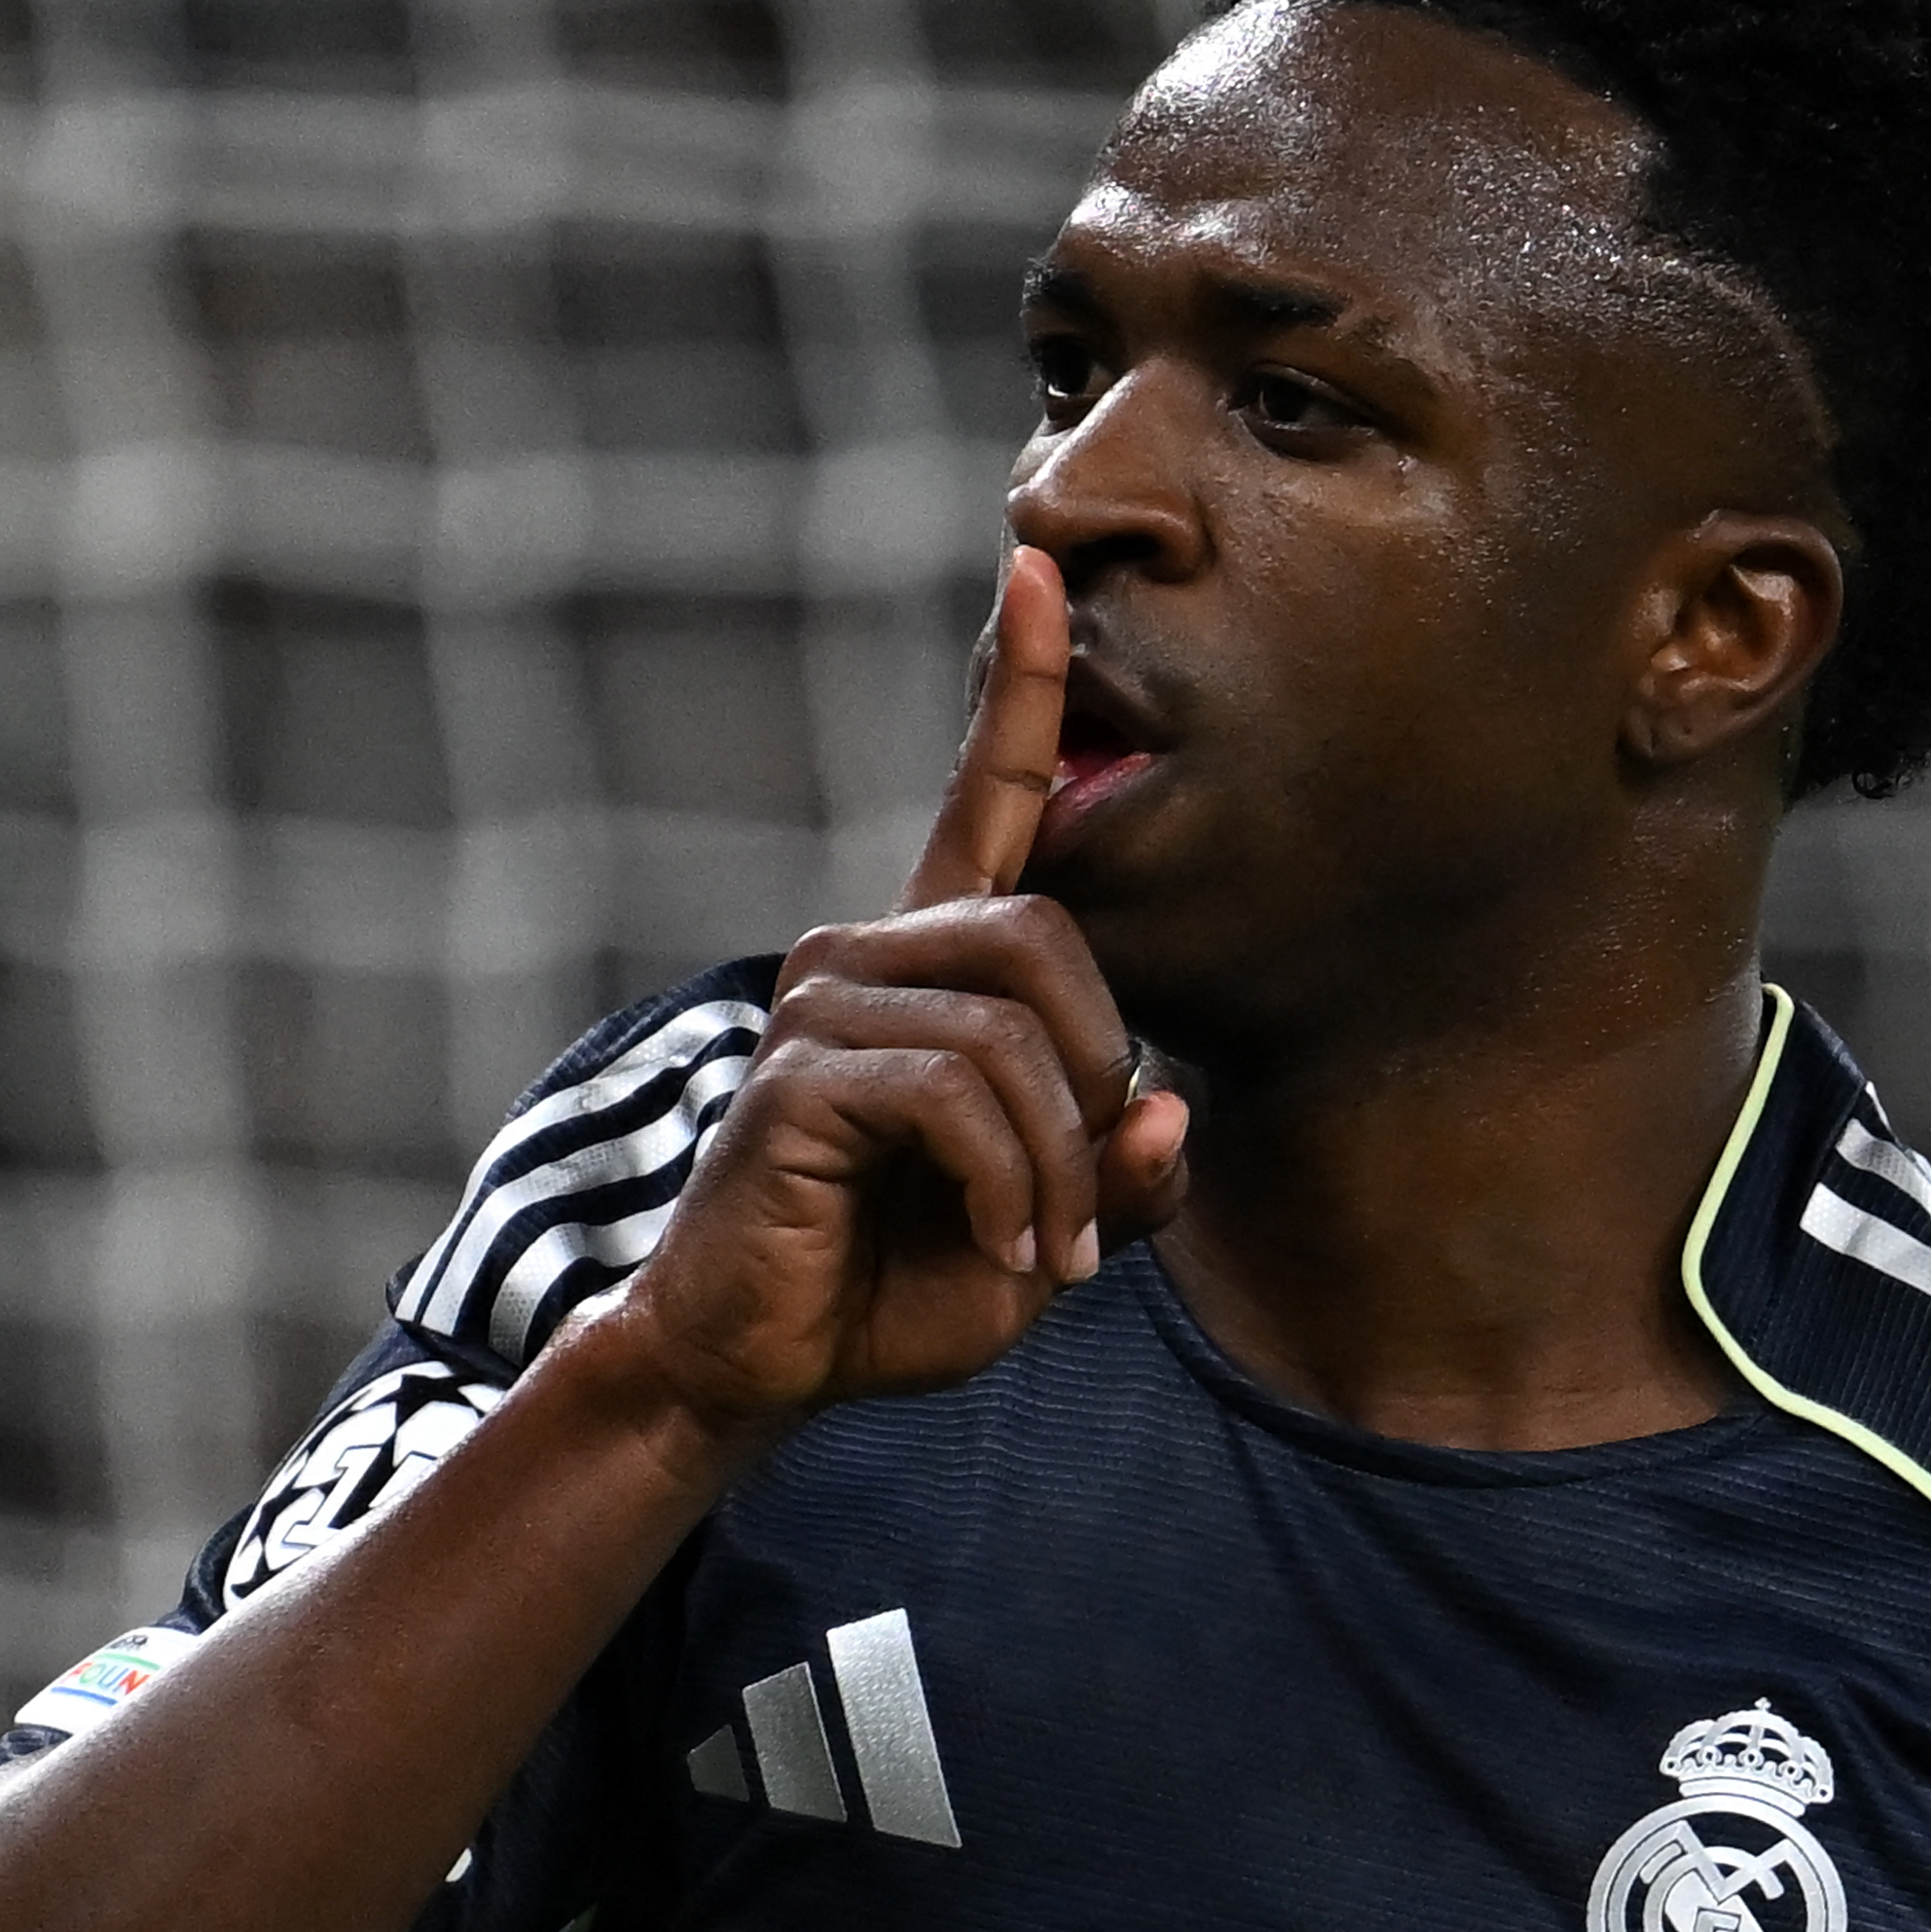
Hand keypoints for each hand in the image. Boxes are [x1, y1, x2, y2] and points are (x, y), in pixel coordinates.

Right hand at [593, 549, 1195, 1438]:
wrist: (763, 1363)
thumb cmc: (896, 1284)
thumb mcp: (1047, 1231)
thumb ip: (1118, 1171)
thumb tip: (1167, 1111)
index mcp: (930, 964)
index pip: (986, 797)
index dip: (1017, 687)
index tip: (1035, 568)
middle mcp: (866, 953)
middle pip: (1047, 934)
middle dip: (1096, 1080)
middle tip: (1081, 1209)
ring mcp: (822, 1004)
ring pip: (1011, 1029)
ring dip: (1057, 1161)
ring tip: (1038, 1251)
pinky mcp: (799, 1074)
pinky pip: (958, 1093)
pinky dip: (1010, 1185)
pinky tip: (1001, 1250)